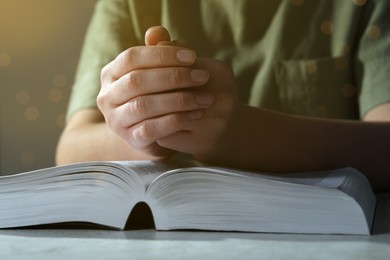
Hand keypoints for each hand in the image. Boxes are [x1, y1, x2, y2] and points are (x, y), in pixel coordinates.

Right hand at [97, 27, 213, 157]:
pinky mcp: (131, 139)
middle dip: (173, 77)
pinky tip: (195, 115)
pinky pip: (152, 129)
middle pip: (137, 81)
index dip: (162, 55)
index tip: (192, 55)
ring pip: (144, 105)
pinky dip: (175, 120)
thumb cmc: (154, 94)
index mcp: (110, 73)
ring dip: (178, 100)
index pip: (131, 57)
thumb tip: (157, 31)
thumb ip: (158, 51)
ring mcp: (116, 120)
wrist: (150, 131)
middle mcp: (107, 96)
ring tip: (204, 98)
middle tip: (202, 76)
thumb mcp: (156, 71)